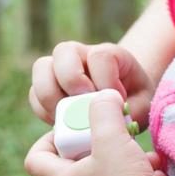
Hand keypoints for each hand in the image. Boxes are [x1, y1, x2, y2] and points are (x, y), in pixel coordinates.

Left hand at [24, 91, 166, 175]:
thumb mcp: (111, 136)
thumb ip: (103, 110)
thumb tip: (104, 96)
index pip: (35, 159)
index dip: (47, 139)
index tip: (70, 129)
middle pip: (75, 167)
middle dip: (97, 148)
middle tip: (114, 138)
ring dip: (124, 165)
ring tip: (145, 158)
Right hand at [29, 41, 155, 127]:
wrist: (120, 101)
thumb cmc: (133, 102)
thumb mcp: (141, 106)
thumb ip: (129, 110)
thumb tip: (108, 117)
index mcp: (108, 54)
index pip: (100, 56)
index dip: (104, 80)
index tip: (114, 100)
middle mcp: (79, 54)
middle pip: (63, 51)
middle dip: (72, 80)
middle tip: (83, 104)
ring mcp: (58, 67)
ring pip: (41, 68)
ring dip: (52, 95)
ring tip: (67, 118)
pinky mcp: (45, 85)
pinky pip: (34, 94)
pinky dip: (43, 110)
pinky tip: (60, 124)